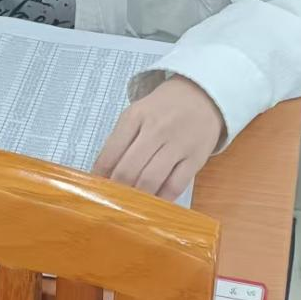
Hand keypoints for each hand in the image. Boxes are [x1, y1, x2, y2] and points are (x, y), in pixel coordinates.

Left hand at [92, 77, 223, 200]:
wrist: (203, 95)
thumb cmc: (164, 108)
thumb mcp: (137, 113)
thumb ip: (121, 139)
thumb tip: (103, 173)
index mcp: (135, 116)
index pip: (110, 152)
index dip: (100, 175)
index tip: (97, 187)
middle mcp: (156, 129)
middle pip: (128, 170)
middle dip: (117, 190)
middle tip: (113, 200)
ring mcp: (177, 144)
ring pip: (150, 180)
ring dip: (138, 197)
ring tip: (131, 204)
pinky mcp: (195, 158)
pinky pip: (175, 185)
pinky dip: (162, 199)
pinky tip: (154, 202)